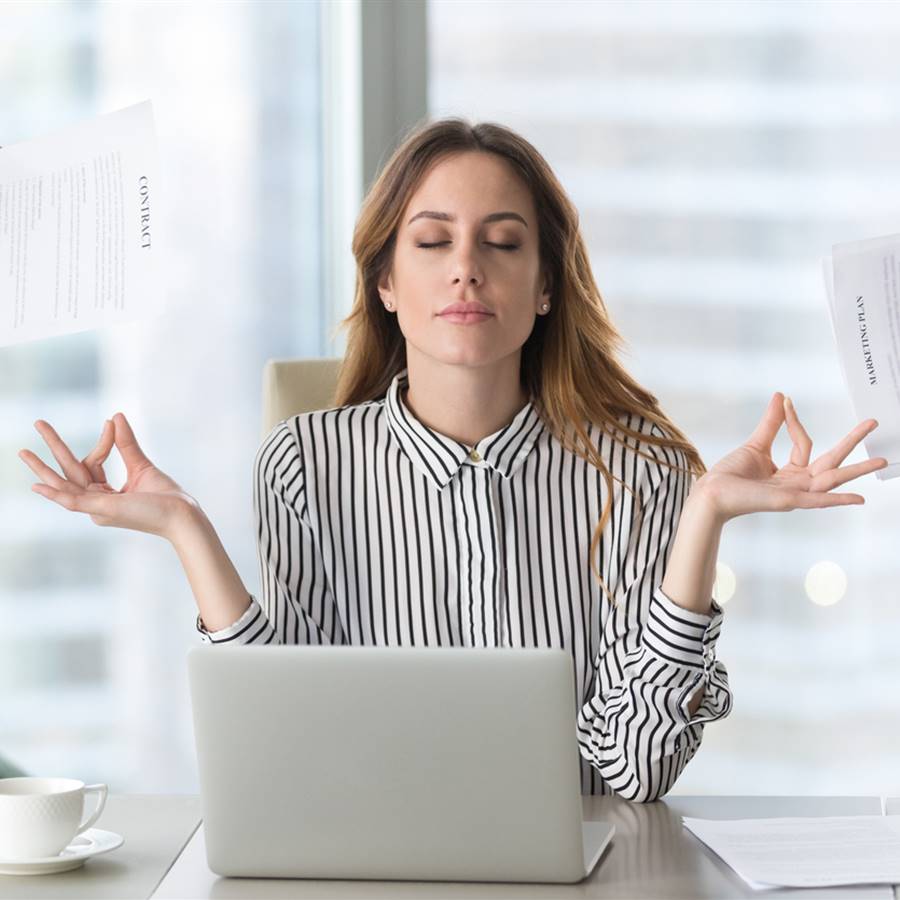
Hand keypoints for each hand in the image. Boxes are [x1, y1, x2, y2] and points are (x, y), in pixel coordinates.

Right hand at [18, 412, 199, 539]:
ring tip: (22, 451)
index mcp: (106, 495)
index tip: (110, 423)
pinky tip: (37, 486)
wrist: (181, 514)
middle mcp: (98, 503)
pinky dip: (55, 494)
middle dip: (52, 448)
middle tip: (37, 422)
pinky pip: (73, 501)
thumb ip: (126, 443)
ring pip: (63, 485)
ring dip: (42, 468)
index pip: (92, 463)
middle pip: (69, 471)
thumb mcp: (141, 465)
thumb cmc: (165, 497)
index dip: (101, 442)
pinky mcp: (102, 510)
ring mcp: (98, 508)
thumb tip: (115, 416)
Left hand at [694, 392, 887, 523]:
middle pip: (832, 460)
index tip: (786, 402)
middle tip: (873, 422)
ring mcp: (796, 493)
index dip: (795, 421)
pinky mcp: (789, 501)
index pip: (804, 442)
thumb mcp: (756, 444)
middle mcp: (797, 483)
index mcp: (790, 472)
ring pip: (832, 479)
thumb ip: (772, 423)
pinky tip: (859, 498)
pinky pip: (818, 501)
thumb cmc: (731, 475)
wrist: (712, 493)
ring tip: (882, 460)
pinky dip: (838, 500)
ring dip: (858, 470)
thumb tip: (782, 395)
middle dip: (852, 441)